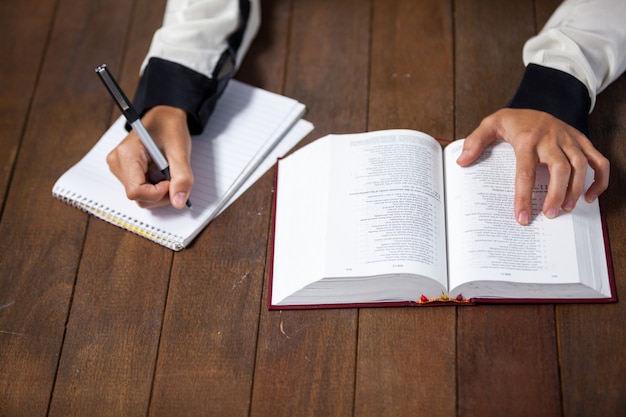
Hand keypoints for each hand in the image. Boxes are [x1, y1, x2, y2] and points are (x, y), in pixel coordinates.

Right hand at [106, 106, 193, 208]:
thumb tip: (179, 202)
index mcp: (127, 154)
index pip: (136, 191)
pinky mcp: (125, 171)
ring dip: (159, 192)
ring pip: (140, 196)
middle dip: (161, 194)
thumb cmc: (170, 127)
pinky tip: (161, 174)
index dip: (157, 193)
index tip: (171, 181)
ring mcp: (119, 168)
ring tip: (168, 173)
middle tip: (174, 178)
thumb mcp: (180, 150)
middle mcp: (118, 163)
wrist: (165, 116)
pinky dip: (155, 188)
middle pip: (138, 196)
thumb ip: (182, 177)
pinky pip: (140, 190)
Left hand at [457, 108, 608, 224]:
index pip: (526, 172)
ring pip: (581, 165)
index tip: (522, 217)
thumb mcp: (490, 124)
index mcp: (527, 139)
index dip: (524, 197)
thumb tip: (462, 161)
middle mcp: (551, 138)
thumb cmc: (515, 120)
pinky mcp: (582, 140)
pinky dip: (599, 179)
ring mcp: (569, 139)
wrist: (539, 98)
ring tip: (566, 209)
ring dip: (576, 189)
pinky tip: (589, 196)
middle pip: (560, 169)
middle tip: (549, 215)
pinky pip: (599, 160)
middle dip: (556, 194)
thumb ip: (475, 142)